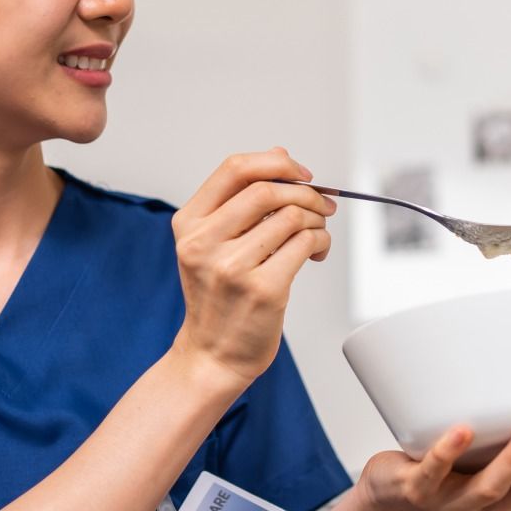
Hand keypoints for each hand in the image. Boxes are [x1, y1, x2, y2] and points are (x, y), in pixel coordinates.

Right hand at [169, 148, 335, 391]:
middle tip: (321, 205)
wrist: (212, 355)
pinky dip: (321, 242)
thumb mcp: (212, 244)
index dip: (276, 163)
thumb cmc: (218, 297)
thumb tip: (282, 156)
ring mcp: (233, 267)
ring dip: (316, 220)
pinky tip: (316, 254)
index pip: (235, 169)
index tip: (300, 173)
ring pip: (292, 217)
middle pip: (268, 189)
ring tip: (316, 234)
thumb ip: (240, 200)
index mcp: (189, 224)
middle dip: (305, 192)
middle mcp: (204, 243)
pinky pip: (305, 245)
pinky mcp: (264, 289)